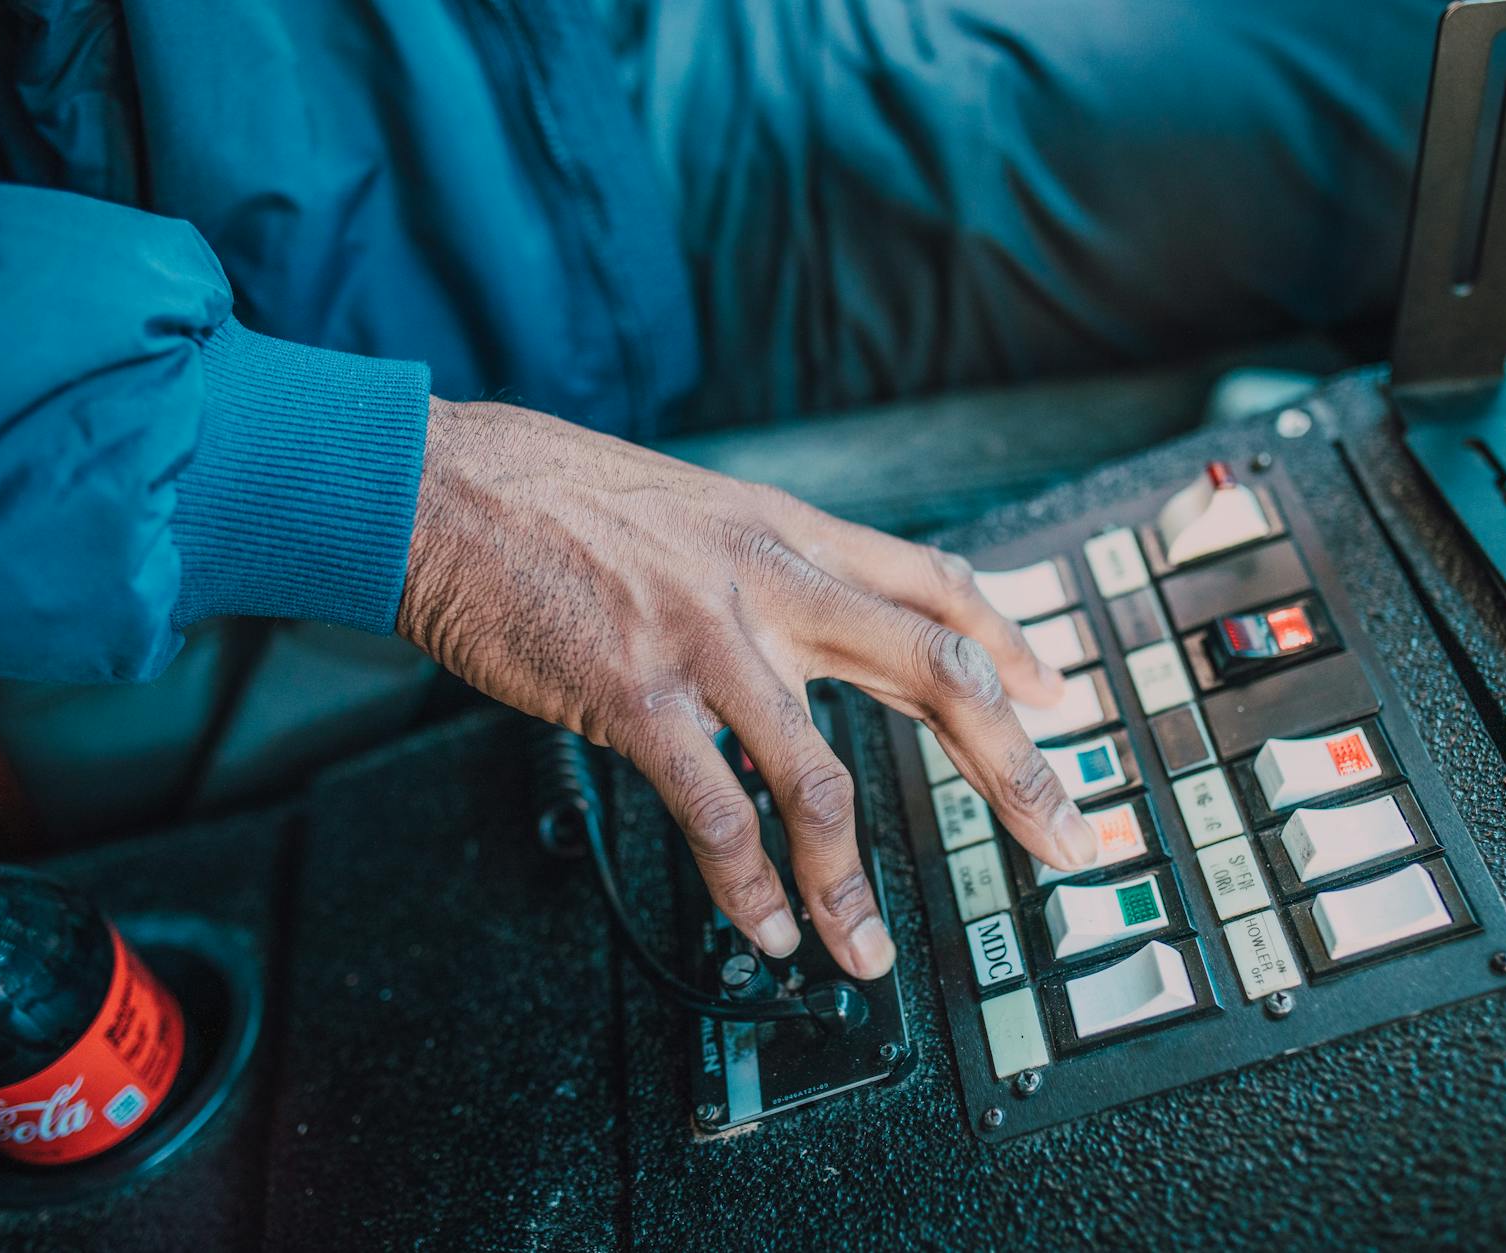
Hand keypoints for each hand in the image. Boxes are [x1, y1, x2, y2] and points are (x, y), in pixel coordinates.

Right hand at [397, 399, 1098, 978]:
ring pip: (822, 778)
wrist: (442, 484)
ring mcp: (708, 639)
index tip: (1056, 696)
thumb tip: (807, 620)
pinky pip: (719, 812)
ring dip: (852, 882)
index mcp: (786, 532)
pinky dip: (749, 886)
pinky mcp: (636, 694)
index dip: (1008, 642)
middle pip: (933, 673)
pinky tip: (766, 928)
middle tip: (1063, 838)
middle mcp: (770, 581)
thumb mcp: (691, 507)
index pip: (933, 584)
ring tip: (867, 953)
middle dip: (1011, 766)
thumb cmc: (553, 498)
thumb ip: (760, 564)